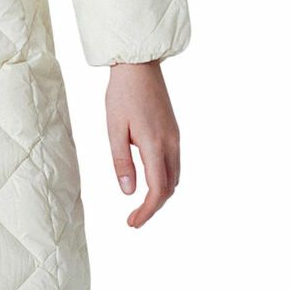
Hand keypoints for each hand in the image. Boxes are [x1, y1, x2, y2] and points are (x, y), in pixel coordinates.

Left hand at [106, 60, 179, 227]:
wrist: (139, 66)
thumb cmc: (122, 95)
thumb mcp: (114, 128)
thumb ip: (121, 160)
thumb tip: (127, 191)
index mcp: (154, 143)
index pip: (157, 189)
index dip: (147, 211)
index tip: (132, 223)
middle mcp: (171, 143)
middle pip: (169, 187)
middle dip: (154, 206)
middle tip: (133, 218)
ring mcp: (175, 137)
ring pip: (174, 177)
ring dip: (160, 194)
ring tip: (140, 204)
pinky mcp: (174, 131)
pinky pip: (174, 163)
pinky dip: (164, 179)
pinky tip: (149, 180)